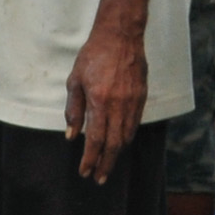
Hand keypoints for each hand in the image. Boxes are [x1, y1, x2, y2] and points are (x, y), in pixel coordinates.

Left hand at [65, 21, 146, 184]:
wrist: (121, 35)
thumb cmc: (94, 55)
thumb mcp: (75, 81)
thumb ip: (73, 110)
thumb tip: (72, 136)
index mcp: (99, 101)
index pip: (96, 139)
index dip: (90, 159)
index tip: (85, 172)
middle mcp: (118, 104)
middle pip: (114, 144)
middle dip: (106, 164)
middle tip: (99, 178)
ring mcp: (132, 101)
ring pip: (126, 136)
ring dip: (116, 154)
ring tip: (107, 164)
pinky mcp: (142, 97)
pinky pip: (134, 124)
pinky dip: (126, 138)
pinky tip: (119, 144)